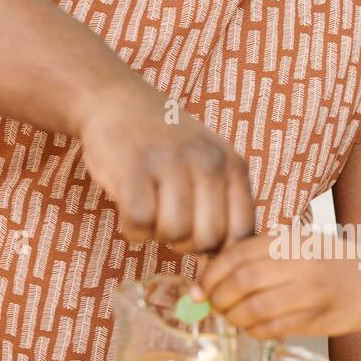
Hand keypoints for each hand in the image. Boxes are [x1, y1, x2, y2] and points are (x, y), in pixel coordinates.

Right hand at [77, 90, 254, 252]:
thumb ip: (225, 202)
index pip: (243, 232)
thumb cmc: (166, 143)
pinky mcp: (133, 169)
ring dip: (157, 235)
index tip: (199, 242)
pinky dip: (133, 230)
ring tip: (150, 212)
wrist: (117, 100)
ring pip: (174, 234)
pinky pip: (140, 225)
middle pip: (207, 240)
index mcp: (234, 165)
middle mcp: (208, 163)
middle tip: (168, 223)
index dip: (220, 250)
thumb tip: (228, 261)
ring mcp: (171, 164)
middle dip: (185, 244)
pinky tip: (130, 211)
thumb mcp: (210, 162)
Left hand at [195, 232, 360, 338]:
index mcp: (290, 240)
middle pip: (241, 282)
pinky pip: (273, 328)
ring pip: (254, 308)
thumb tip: (216, 275)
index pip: (236, 254)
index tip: (201, 288)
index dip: (211, 274)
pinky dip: (255, 331)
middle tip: (212, 306)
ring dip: (234, 318)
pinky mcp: (317, 317)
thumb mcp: (302, 245)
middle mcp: (299, 261)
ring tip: (232, 318)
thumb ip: (265, 255)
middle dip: (218, 298)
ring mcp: (309, 291)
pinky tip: (254, 328)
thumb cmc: (338, 263)